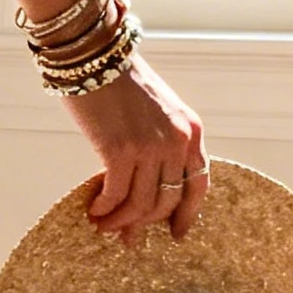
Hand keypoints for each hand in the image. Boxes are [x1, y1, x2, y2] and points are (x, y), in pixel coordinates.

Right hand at [65, 52, 208, 245]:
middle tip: (127, 238)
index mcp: (191, 131)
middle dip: (146, 224)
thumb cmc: (119, 80)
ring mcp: (150, 147)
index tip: (176, 233)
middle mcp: (176, 141)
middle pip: (168, 201)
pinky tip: (93, 211)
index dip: (187, 214)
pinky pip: (116, 195)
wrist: (96, 54)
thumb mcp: (158, 110)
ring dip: (121, 221)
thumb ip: (160, 143)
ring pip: (141, 204)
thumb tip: (144, 183)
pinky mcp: (120, 151)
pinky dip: (105, 209)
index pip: (198, 184)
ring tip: (103, 226)